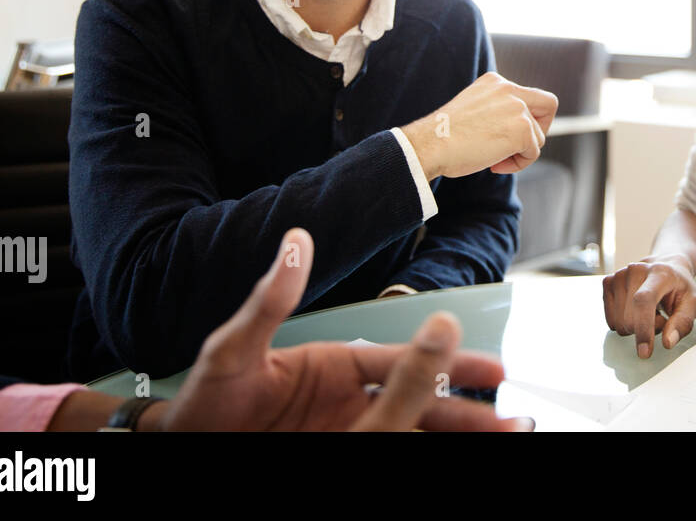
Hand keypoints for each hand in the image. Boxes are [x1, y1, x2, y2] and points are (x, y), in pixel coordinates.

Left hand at [158, 228, 531, 430]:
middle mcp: (350, 399)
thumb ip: (269, 301)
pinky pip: (394, 446)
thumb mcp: (231, 349)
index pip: (401, 364)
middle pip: (421, 404)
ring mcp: (348, 429)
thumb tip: (297, 242)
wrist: (181, 445)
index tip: (487, 369)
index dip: (444, 367)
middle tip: (514, 420)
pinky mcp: (343, 452)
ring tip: (507, 437)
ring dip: (458, 433)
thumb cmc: (204, 400)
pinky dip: (426, 449)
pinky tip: (453, 453)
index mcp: (335, 365)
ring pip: (415, 429)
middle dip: (468, 413)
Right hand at [402, 72, 558, 178]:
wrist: (431, 144)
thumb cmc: (445, 136)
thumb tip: (513, 130)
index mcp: (495, 82)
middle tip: (519, 146)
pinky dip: (518, 164)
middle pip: (549, 105)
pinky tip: (494, 164)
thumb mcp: (473, 110)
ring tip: (493, 159)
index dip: (527, 117)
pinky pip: (533, 153)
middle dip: (540, 129)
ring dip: (520, 153)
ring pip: (538, 137)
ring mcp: (517, 108)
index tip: (509, 134)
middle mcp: (509, 89)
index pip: (527, 96)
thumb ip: (495, 111)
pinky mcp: (522, 129)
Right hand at [602, 255, 695, 359]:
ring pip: (619, 323)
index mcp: (659, 273)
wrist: (666, 265)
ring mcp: (619, 274)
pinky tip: (636, 309)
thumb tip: (668, 343)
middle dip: (647, 330)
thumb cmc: (679, 287)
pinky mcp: (608, 282)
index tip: (644, 352)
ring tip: (649, 311)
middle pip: (630, 319)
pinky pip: (611, 320)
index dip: (643, 328)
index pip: (644, 301)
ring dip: (636, 326)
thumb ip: (683, 323)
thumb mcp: (692, 304)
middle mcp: (635, 270)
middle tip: (661, 317)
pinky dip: (624, 321)